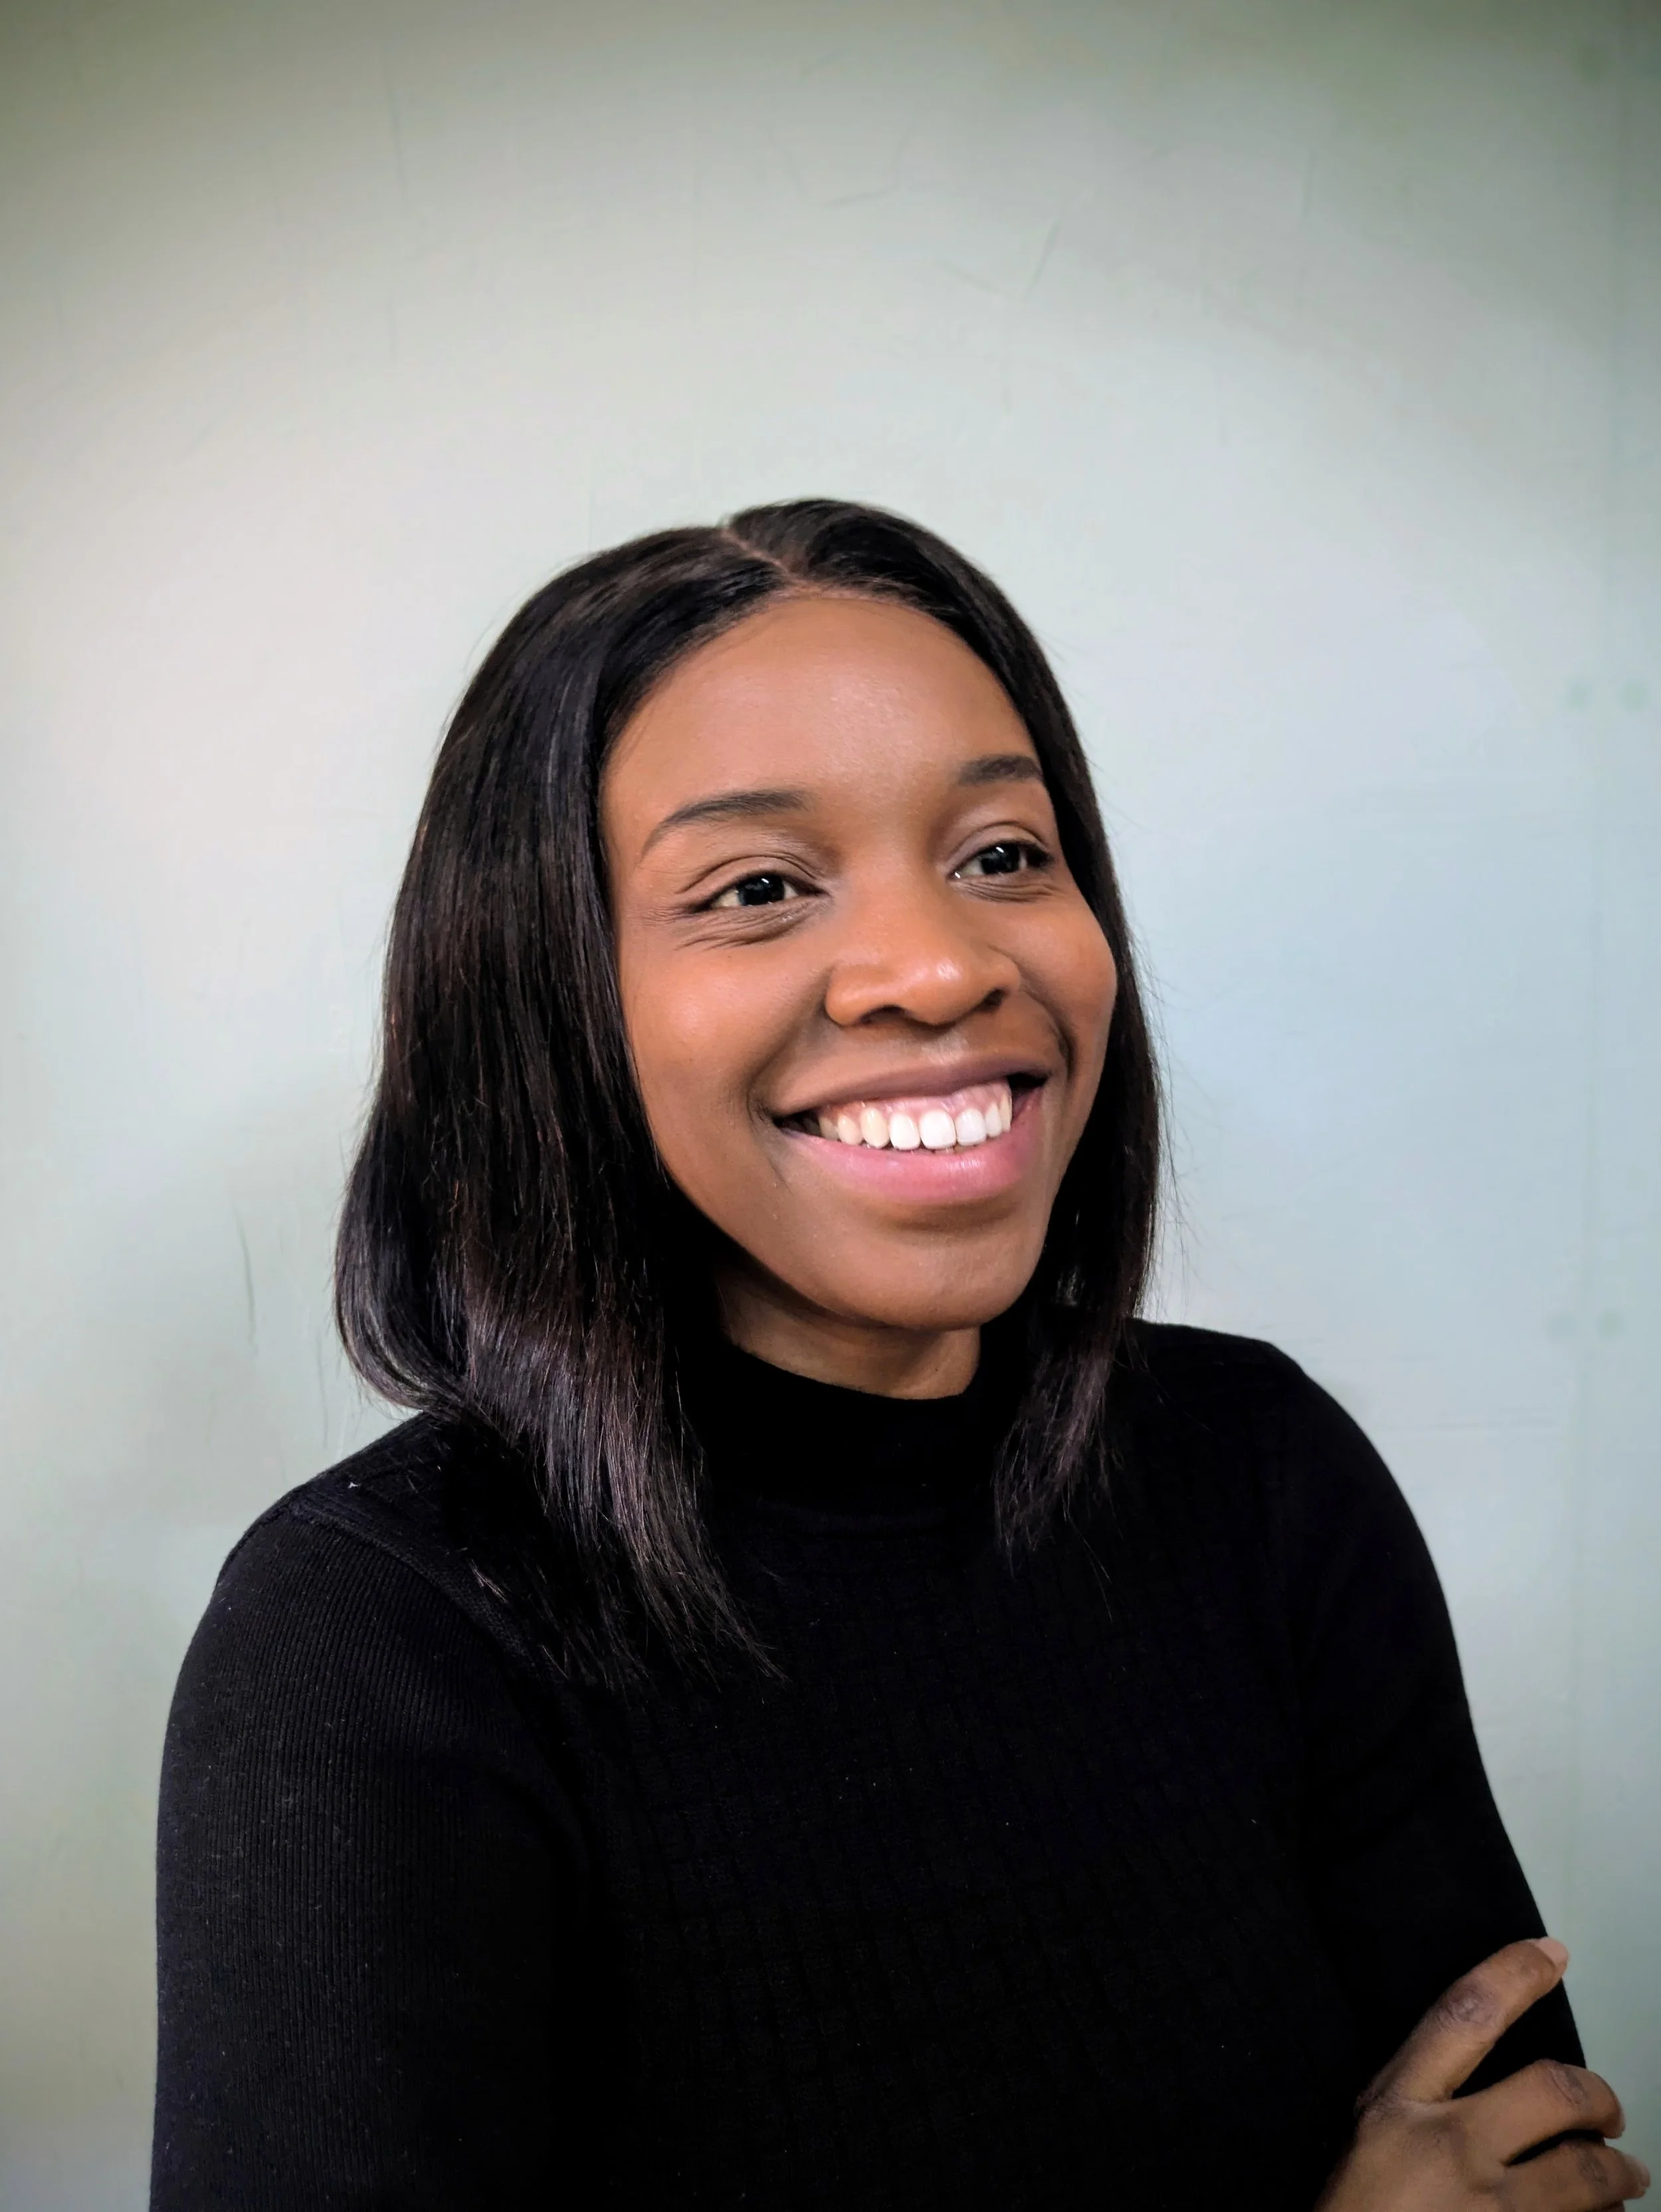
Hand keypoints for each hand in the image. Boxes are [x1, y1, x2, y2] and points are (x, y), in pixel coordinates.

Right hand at [1318, 1939, 1648, 2209]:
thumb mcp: (1373, 2143)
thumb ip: (1426, 2106)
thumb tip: (1509, 2088)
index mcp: (1400, 2110)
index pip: (1465, 2017)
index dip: (1513, 1974)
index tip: (1551, 1953)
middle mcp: (1450, 2152)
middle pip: (1554, 2091)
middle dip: (1599, 2099)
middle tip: (1608, 2115)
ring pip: (1590, 2174)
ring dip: (1618, 2175)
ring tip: (1622, 2180)